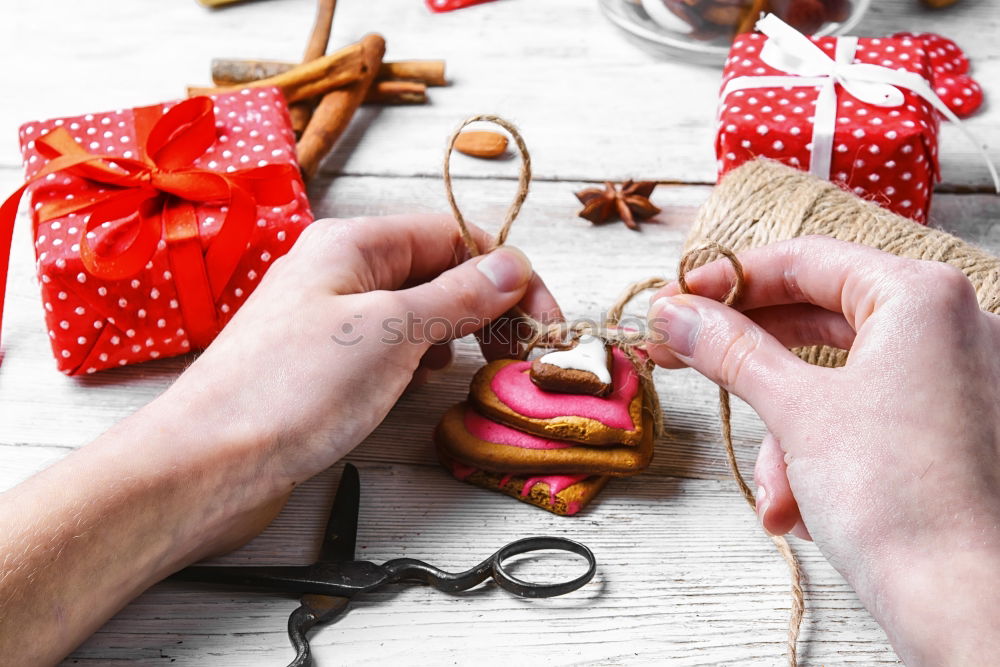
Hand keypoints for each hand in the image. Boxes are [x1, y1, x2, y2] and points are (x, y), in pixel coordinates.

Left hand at [0, 213, 558, 665]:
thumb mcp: (391, 331)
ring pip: (415, 311)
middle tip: (521, 350)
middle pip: (436, 270)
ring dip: (455, 332)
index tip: (543, 321)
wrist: (209, 462)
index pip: (454, 236)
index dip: (507, 273)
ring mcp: (328, 318)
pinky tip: (424, 382)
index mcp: (353, 243)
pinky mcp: (321, 363)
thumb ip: (457, 295)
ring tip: (478, 364)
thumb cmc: (293, 389)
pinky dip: (418, 359)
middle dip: (485, 304)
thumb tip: (513, 264)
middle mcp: (340, 271)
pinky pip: (388, 346)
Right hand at [645, 236, 999, 665]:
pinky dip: (827, 455)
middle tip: (691, 362)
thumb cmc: (899, 499)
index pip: (805, 260)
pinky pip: (872, 417)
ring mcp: (962, 379)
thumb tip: (676, 313)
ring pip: (841, 381)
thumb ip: (731, 350)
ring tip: (776, 495)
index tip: (678, 303)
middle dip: (754, 368)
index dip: (729, 282)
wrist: (971, 605)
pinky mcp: (959, 429)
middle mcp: (955, 325)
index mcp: (922, 296)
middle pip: (821, 319)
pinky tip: (808, 509)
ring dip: (790, 438)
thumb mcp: (796, 410)